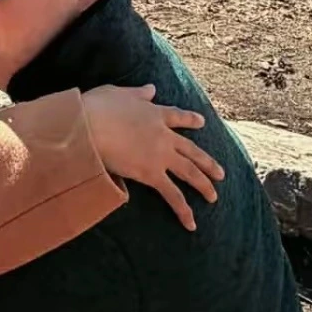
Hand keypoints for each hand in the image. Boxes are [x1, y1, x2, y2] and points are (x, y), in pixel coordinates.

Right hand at [82, 83, 223, 230]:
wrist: (90, 125)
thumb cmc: (99, 107)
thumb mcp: (120, 92)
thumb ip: (138, 93)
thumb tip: (152, 88)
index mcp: (155, 113)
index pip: (178, 117)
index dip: (191, 120)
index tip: (202, 122)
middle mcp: (163, 135)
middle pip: (192, 150)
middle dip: (207, 162)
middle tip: (221, 174)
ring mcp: (160, 155)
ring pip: (189, 172)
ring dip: (204, 185)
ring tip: (214, 196)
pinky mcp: (151, 174)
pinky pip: (172, 194)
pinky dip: (183, 210)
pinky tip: (192, 223)